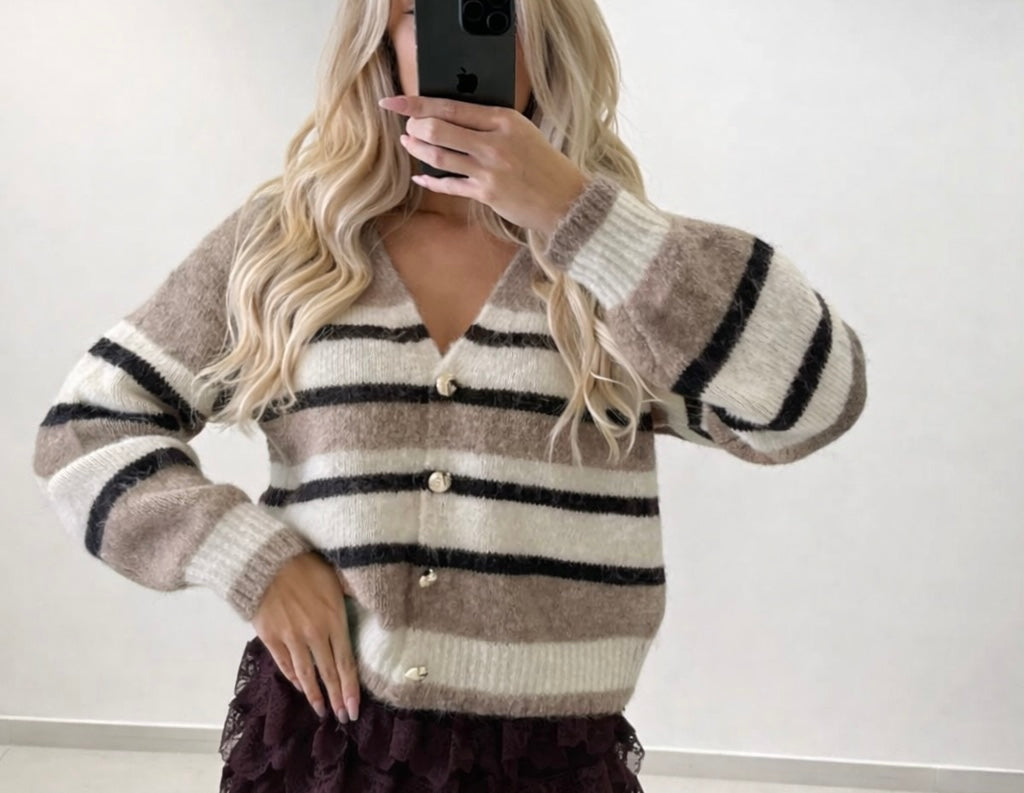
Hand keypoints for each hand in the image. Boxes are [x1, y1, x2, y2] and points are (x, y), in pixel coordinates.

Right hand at [251, 551, 359, 723]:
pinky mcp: (271, 638)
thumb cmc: (304, 565)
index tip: (354, 708)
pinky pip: (285, 665)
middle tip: (343, 718)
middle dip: (336, 698)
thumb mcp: (336, 575)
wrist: (265, 562)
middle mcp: (314, 634)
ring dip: (314, 695)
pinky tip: (301, 687)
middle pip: (328, 674)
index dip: (350, 688)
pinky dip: (294, 679)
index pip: (346, 662)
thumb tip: (372, 599)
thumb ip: (352, 593)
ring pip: (305, 674)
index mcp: (333, 620)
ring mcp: (291, 638)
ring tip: (322, 711)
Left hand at [379, 94, 588, 236]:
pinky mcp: (486, 193)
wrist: (565, 198)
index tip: (395, 102)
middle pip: (438, 129)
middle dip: (415, 127)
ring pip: (439, 156)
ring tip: (409, 143)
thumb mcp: (521, 131)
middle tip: (407, 126)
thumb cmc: (543, 164)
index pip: (451, 106)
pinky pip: (449, 185)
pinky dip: (431, 180)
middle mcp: (494, 143)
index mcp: (503, 120)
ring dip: (418, 150)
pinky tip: (421, 176)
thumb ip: (489, 123)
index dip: (417, 103)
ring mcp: (489, 170)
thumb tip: (450, 116)